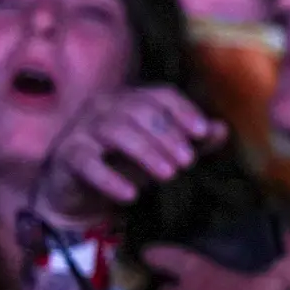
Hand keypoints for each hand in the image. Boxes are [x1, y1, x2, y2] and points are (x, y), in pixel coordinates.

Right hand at [31, 86, 226, 225]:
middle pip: (139, 110)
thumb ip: (191, 141)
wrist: (78, 188)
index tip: (203, 132)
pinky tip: (132, 195)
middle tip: (188, 162)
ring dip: (146, 152)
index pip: (160, 95)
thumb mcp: (161, 152)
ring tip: (170, 175)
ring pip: (115, 131)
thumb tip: (221, 129)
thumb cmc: (124, 163)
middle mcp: (105, 106)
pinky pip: (87, 162)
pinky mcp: (68, 155)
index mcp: (130, 99)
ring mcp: (82, 128)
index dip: (183, 110)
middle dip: (167, 135)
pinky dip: (110, 178)